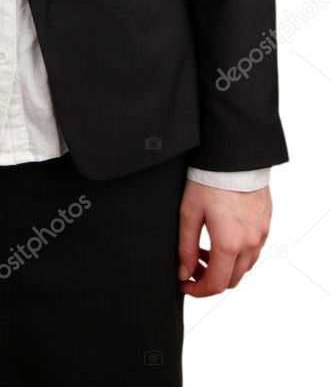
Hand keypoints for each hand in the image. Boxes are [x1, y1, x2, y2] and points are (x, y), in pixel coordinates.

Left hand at [177, 180, 271, 296]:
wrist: (234, 157)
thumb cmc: (209, 181)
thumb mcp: (189, 213)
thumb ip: (186, 247)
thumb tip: (183, 273)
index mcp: (229, 244)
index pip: (215, 284)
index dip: (197, 290)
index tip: (183, 285)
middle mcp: (250, 244)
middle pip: (231, 280)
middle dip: (209, 280)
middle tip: (191, 267)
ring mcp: (261, 235)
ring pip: (244, 267)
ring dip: (224, 267)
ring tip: (204, 250)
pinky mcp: (266, 224)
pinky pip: (253, 251)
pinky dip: (237, 255)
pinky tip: (222, 239)